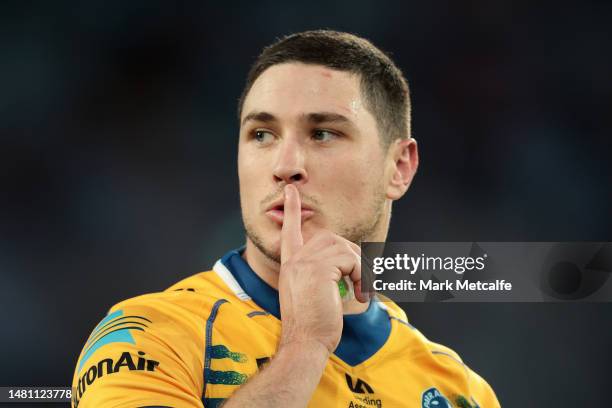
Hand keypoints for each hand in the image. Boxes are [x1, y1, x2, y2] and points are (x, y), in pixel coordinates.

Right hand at [278, 184, 367, 353]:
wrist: (305, 344)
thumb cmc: (314, 326)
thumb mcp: (314, 294)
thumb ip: (322, 273)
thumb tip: (348, 261)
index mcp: (290, 265)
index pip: (290, 230)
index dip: (291, 210)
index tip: (292, 191)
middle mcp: (295, 260)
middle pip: (331, 239)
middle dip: (353, 256)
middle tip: (363, 283)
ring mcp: (304, 263)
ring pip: (343, 248)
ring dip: (360, 268)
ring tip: (361, 291)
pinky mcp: (318, 269)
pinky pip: (351, 259)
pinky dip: (362, 275)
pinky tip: (360, 294)